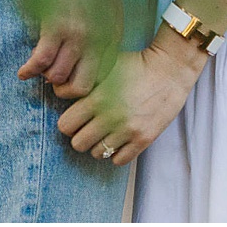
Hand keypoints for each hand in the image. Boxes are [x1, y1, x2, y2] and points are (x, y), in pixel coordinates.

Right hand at [17, 0, 122, 99]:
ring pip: (58, 78)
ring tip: (40, 67)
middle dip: (65, 90)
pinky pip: (41, 61)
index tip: (71, 79)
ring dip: (46, 75)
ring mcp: (78, 35)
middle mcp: (98, 40)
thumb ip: (104, 36)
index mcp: (112, 37)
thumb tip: (91, 59)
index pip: (102, 78)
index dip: (83, 83)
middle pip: (82, 87)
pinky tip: (23, 71)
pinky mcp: (57, 27)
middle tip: (53, 81)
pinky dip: (29, 70)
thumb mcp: (110, 10)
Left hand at [56, 29, 207, 167]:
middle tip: (92, 126)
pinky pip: (118, 160)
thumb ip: (82, 81)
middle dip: (82, 135)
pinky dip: (117, 152)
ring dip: (99, 144)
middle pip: (78, 144)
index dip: (70, 121)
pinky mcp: (143, 139)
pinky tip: (121, 139)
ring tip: (108, 131)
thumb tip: (56, 91)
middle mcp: (111, 116)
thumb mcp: (106, 66)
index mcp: (99, 97)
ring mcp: (128, 130)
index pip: (65, 125)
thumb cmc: (136, 65)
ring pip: (96, 153)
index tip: (79, 117)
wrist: (171, 69)